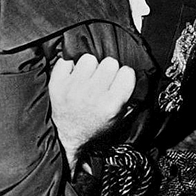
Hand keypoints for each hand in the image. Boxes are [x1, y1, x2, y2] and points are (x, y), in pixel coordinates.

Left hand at [48, 55, 135, 171]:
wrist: (71, 136)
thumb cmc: (96, 126)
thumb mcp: (120, 118)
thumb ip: (129, 98)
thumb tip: (137, 76)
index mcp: (111, 104)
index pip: (127, 72)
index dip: (125, 75)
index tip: (120, 81)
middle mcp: (92, 95)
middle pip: (109, 62)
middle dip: (108, 70)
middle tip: (103, 81)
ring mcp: (73, 88)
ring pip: (88, 58)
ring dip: (89, 67)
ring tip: (88, 79)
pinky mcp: (57, 85)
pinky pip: (66, 60)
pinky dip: (70, 67)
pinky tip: (74, 78)